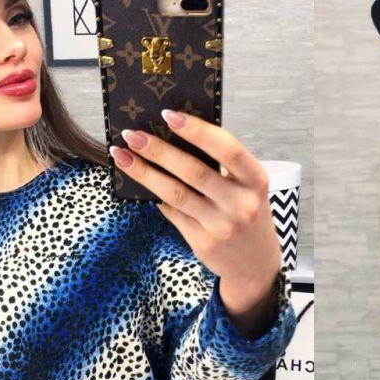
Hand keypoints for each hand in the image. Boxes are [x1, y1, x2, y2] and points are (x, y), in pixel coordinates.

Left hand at [109, 110, 282, 333]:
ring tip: (123, 156)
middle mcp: (242, 204)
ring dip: (145, 172)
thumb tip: (175, 136)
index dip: (197, 131)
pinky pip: (172, 213)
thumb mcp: (249, 189)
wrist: (255, 264)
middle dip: (159, 150)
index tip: (168, 115)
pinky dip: (154, 195)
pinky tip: (138, 182)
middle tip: (133, 134)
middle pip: (194, 171)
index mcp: (257, 181)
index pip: (228, 149)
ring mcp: (222, 226)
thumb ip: (224, 166)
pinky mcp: (204, 243)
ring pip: (176, 193)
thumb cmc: (248, 215)